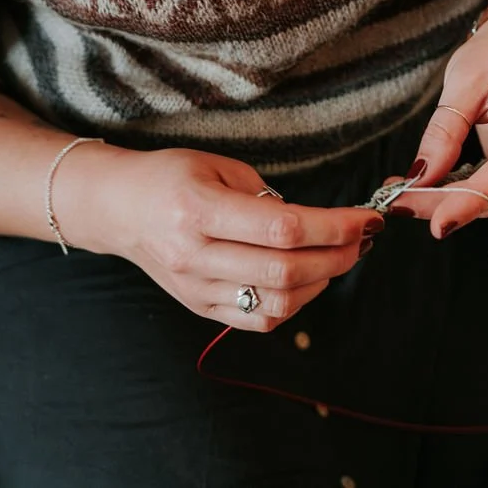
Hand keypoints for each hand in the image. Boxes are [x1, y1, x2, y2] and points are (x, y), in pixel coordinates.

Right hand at [59, 147, 382, 331]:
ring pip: (277, 303)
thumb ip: (266, 196)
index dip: (335, 227)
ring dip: (322, 282)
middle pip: (286, 270)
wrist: (119, 208)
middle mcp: (195, 256)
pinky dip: (294, 304)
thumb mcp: (219, 166)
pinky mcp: (199, 307)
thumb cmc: (171, 177)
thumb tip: (316, 224)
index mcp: (199, 211)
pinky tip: (308, 280)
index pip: (284, 229)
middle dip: (339, 255)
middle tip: (363, 238)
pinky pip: (258, 320)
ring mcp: (196, 288)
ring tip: (340, 256)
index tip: (367, 218)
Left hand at [388, 12, 487, 235]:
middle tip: (399, 200)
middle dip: (447, 201)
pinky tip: (431, 186)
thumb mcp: (464, 82)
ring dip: (451, 199)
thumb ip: (445, 132)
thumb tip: (422, 176)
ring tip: (407, 191)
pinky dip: (463, 190)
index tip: (438, 224)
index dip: (470, 201)